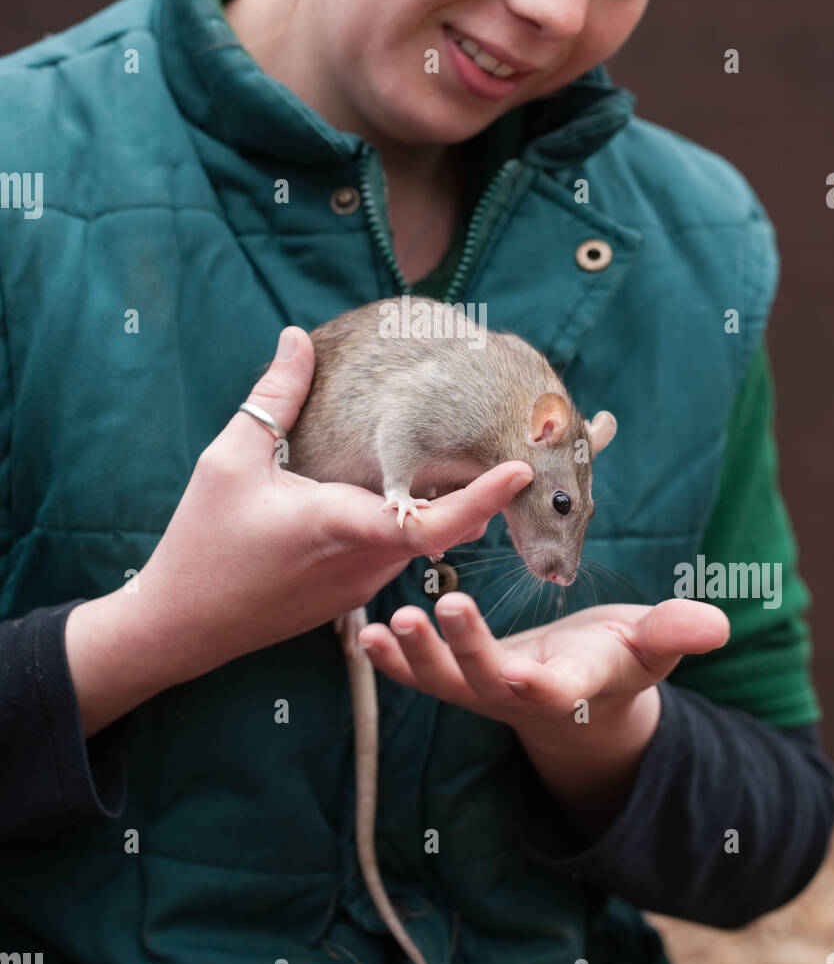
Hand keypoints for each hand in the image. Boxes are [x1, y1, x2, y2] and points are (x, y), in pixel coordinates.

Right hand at [133, 327, 534, 672]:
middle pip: (441, 523)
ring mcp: (359, 584)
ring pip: (418, 538)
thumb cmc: (203, 542)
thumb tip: (297, 338)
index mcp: (342, 526)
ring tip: (468, 457)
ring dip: (442, 503)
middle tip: (511, 441)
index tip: (523, 468)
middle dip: (476, 487)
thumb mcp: (230, 460)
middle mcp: (364, 562)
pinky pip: (393, 551)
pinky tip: (403, 490)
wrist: (180, 625)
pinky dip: (410, 521)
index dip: (483, 497)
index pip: (432, 520)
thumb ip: (273, 398)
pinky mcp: (349, 594)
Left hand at [357, 593, 729, 738]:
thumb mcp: (651, 646)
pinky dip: (390, 661)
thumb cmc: (620, 657)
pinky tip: (363, 634)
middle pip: (486, 682)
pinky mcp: (456, 679)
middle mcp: (520, 695)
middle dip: (461, 650)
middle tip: (434, 609)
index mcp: (571, 688)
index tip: (519, 669)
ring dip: (414, 657)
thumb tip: (717, 624)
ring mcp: (482, 691)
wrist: (581, 692)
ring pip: (442, 684)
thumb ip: (675, 634)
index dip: (533, 684)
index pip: (552, 692)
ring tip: (388, 622)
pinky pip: (417, 675)